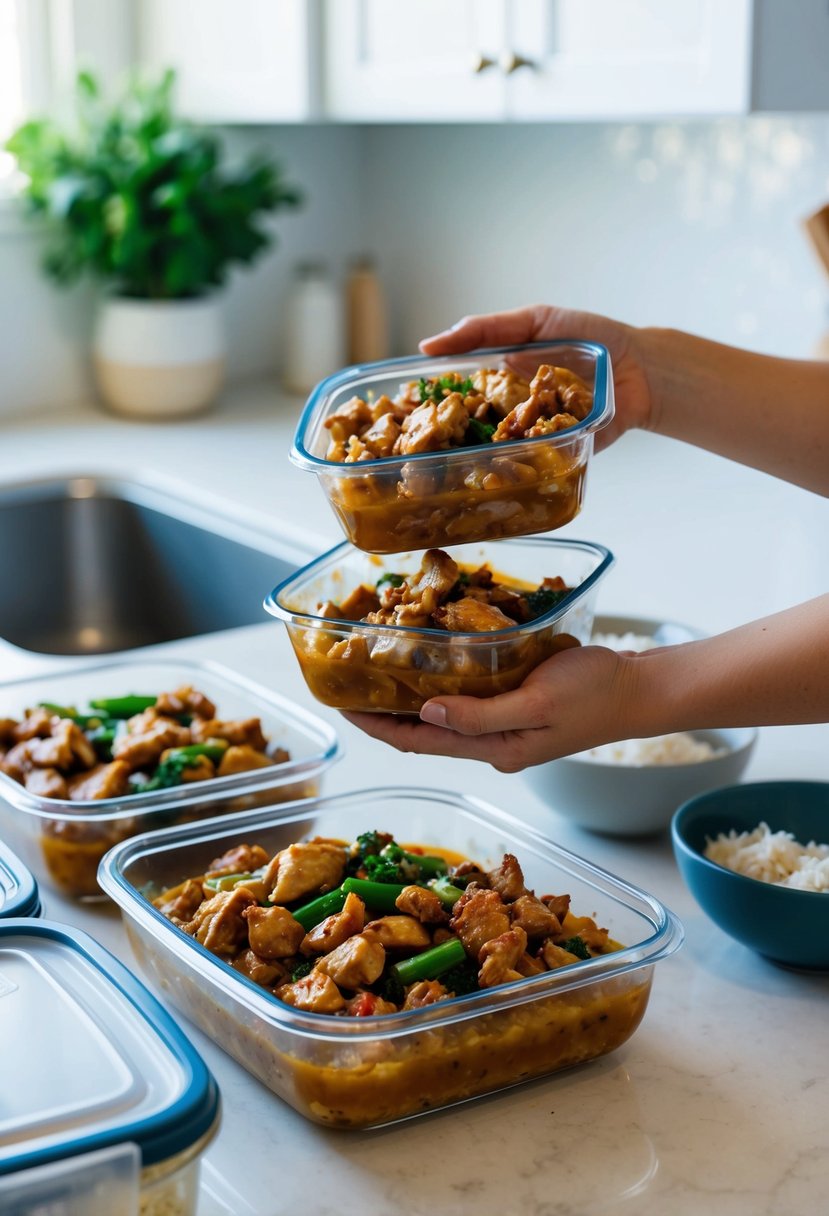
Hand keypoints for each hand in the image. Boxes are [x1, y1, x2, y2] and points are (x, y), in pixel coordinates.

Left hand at [342, 644, 643, 772]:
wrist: (639, 690)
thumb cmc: (595, 693)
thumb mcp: (538, 702)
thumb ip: (482, 713)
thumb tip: (427, 711)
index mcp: (495, 750)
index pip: (419, 742)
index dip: (376, 725)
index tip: (340, 705)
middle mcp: (493, 744)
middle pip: (423, 733)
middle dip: (382, 713)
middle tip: (346, 684)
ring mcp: (505, 728)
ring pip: (441, 717)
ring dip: (406, 699)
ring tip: (374, 672)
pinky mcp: (516, 707)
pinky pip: (465, 700)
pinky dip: (439, 684)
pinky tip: (428, 663)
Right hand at [420, 304, 654, 451]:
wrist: (638, 366)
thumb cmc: (591, 338)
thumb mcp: (535, 321)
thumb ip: (487, 330)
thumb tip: (431, 344)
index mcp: (498, 383)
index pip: (454, 398)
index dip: (428, 407)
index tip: (401, 411)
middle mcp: (508, 414)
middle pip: (465, 434)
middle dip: (441, 443)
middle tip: (415, 448)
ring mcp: (529, 439)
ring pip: (490, 456)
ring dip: (470, 461)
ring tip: (444, 466)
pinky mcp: (553, 456)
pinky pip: (526, 468)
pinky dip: (511, 471)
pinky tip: (492, 473)